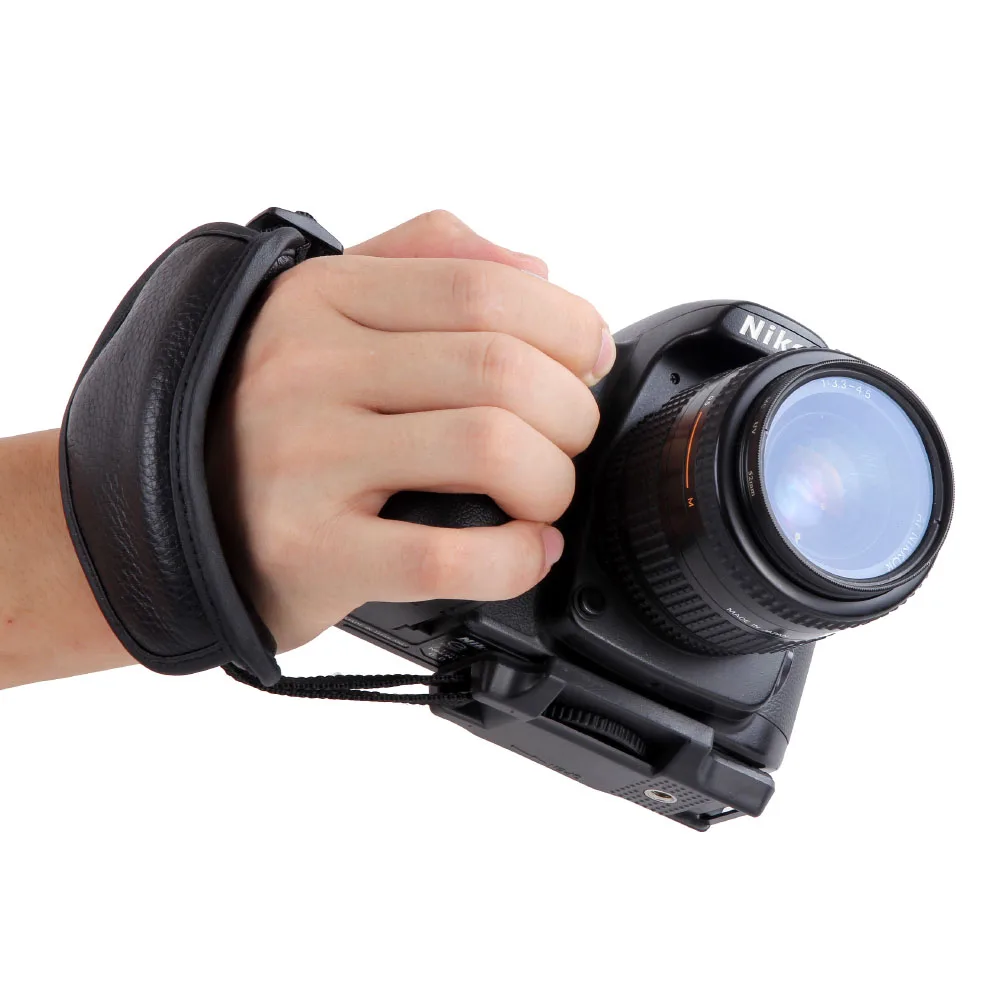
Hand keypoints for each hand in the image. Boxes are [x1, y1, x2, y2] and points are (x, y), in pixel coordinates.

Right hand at [207, 210, 614, 652]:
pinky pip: (446, 553)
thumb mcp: (323, 310)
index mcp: (322, 300)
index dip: (565, 326)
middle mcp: (308, 368)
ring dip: (551, 481)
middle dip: (571, 412)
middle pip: (500, 368)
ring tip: (542, 497)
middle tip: (568, 440)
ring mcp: (304, 459)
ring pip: (487, 447)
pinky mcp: (308, 549)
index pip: (482, 288)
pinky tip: (527, 552)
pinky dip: (515, 558)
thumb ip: (425, 263)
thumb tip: (534, 270)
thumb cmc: (260, 421)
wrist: (161, 523)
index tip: (587, 361)